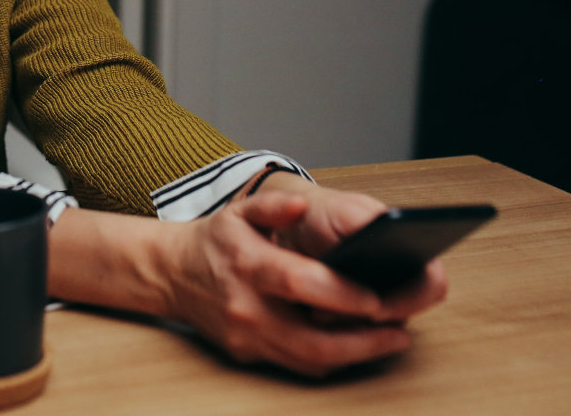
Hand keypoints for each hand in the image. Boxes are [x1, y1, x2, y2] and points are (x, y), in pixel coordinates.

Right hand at [155, 185, 447, 376]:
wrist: (171, 273)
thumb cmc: (214, 241)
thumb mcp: (239, 211)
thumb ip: (272, 205)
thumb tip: (300, 208)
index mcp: (247, 264)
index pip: (299, 284)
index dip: (342, 295)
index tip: (377, 299)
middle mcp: (246, 307)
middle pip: (312, 340)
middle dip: (362, 343)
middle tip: (398, 334)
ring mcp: (246, 336)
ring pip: (308, 361)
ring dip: (353, 356)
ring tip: (388, 340)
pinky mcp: (247, 354)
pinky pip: (296, 365)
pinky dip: (328, 359)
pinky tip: (353, 347)